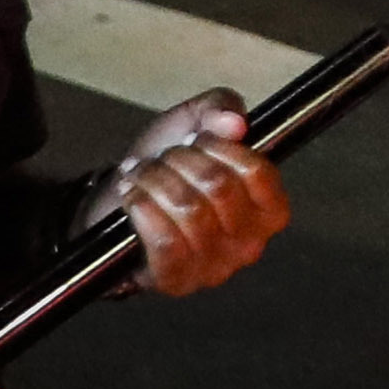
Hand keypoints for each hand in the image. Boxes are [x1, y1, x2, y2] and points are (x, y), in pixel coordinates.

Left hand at [89, 96, 287, 296]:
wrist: (122, 205)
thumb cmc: (167, 169)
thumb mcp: (194, 123)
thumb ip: (220, 108)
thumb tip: (234, 122)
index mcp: (267, 209)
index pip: (258, 172)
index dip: (222, 147)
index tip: (200, 139)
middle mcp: (250, 243)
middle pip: (219, 186)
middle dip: (181, 160)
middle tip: (165, 158)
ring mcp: (215, 267)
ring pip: (188, 210)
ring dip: (156, 181)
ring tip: (144, 175)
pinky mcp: (178, 281)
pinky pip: (165, 241)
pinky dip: (143, 209)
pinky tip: (135, 196)